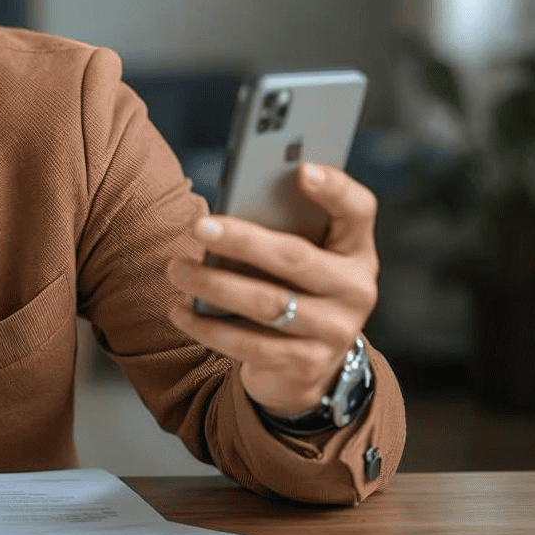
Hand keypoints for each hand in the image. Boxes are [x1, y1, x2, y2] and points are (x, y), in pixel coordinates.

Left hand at [165, 162, 379, 418]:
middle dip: (243, 240)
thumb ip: (282, 228)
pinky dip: (208, 327)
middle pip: (296, 257)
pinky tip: (179, 311)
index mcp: (356, 249)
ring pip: (267, 303)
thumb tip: (224, 215)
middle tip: (198, 226)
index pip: (358, 210)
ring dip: (214, 285)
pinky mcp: (307, 365)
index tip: (301, 169)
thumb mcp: (304, 255)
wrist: (312, 363)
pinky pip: (250, 345)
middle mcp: (356, 290)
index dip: (334, 188)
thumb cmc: (295, 288)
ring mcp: (335, 331)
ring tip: (176, 269)